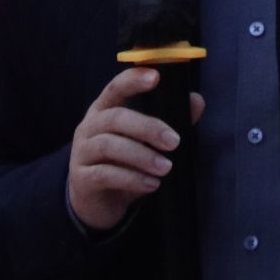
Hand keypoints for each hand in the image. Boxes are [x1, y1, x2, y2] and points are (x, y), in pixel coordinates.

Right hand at [68, 67, 202, 231]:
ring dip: (141, 156)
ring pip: (109, 146)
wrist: (98, 203)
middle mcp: (89, 126)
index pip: (116, 88)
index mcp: (104, 110)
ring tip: (166, 167)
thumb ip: (170, 121)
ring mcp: (82, 152)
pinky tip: (152, 184)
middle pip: (115, 118)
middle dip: (147, 127)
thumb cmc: (124, 164)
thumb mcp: (146, 142)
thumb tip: (196, 101)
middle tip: (174, 141)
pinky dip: (131, 179)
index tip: (156, 76)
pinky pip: (105, 174)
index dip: (133, 80)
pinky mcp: (82, 179)